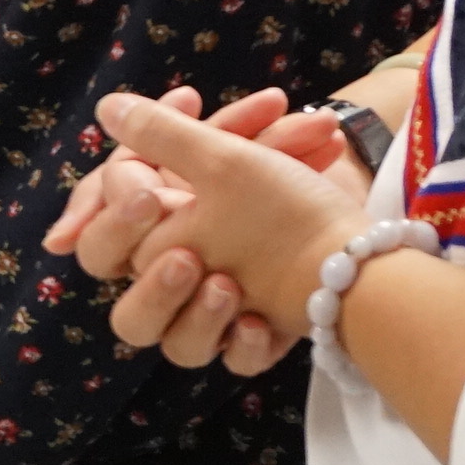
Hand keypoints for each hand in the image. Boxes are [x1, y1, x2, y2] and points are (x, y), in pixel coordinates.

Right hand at [65, 91, 369, 373]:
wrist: (362, 231)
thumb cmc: (285, 188)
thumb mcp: (225, 154)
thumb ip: (162, 132)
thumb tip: (108, 104)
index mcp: (161, 237)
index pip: (102, 245)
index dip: (115, 224)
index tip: (150, 197)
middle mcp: (183, 277)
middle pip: (133, 314)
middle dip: (154, 288)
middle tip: (187, 260)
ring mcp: (218, 315)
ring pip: (178, 345)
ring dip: (197, 317)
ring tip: (228, 287)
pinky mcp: (255, 339)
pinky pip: (235, 360)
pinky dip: (244, 343)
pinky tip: (258, 320)